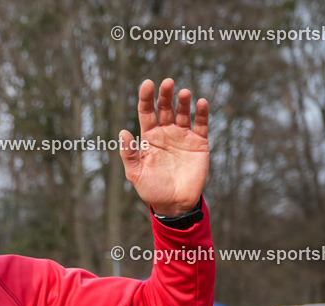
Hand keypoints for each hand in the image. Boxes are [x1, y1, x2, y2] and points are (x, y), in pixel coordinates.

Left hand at [119, 78, 208, 216]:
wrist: (175, 204)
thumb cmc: (152, 190)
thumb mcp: (136, 174)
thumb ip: (130, 154)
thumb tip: (122, 132)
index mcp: (149, 138)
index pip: (146, 112)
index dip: (146, 98)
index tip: (147, 84)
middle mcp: (166, 133)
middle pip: (165, 108)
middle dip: (165, 95)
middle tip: (167, 83)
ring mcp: (183, 136)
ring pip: (183, 113)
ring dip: (183, 102)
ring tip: (184, 93)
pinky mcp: (199, 143)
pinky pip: (201, 125)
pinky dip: (201, 113)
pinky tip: (200, 103)